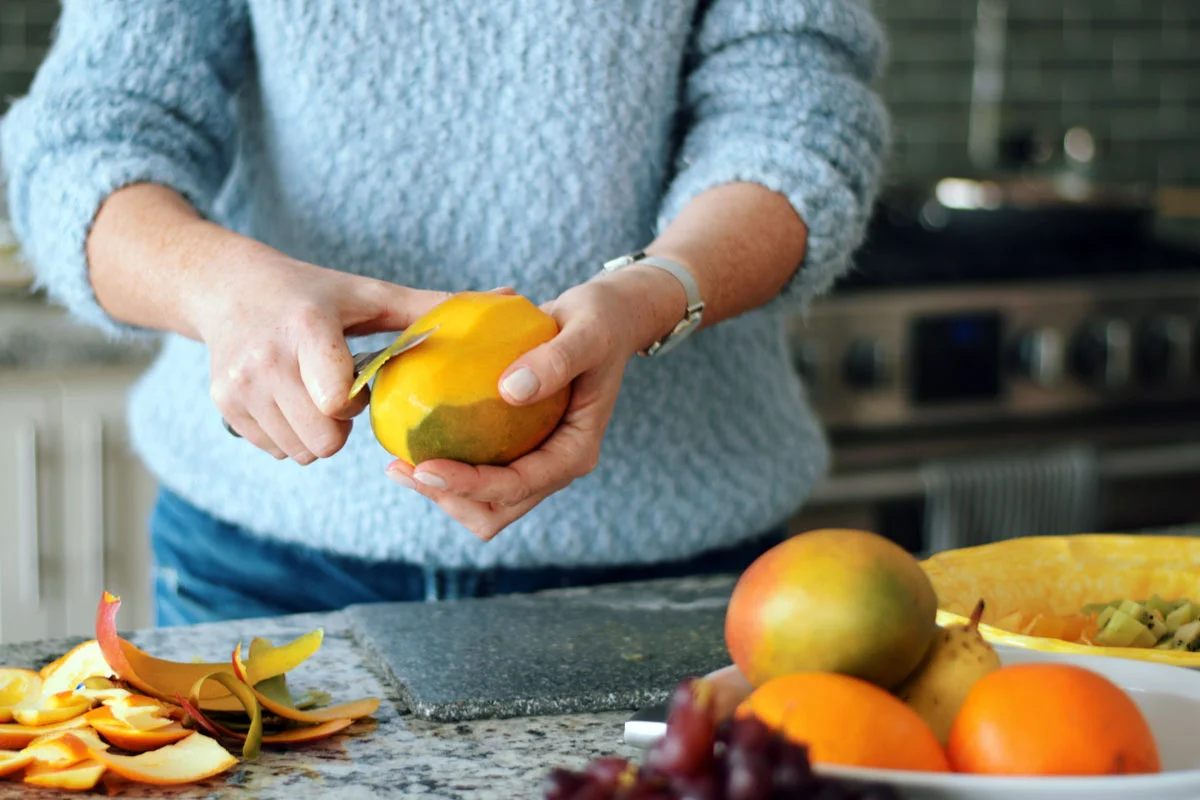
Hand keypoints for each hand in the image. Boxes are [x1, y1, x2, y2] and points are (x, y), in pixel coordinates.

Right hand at [191, 251, 448, 463]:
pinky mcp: (224, 405)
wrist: (228, 287)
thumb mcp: (370, 294)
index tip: (359, 381)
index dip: (356, 403)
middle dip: (342, 427)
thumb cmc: (316, 293)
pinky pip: (276, 451)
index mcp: (306, 329)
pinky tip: (294, 400)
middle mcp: (264, 360)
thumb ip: (433, 306)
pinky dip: (292, 436)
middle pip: (323, 441)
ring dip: (319, 434)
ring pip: (300, 452)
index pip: (335, 401)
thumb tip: (510, 298)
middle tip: (342, 394)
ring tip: (318, 394)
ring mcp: (237, 386)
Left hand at [385, 265, 686, 539]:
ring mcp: (538, 459)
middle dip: (449, 498)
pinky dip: (448, 466)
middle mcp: (556, 464)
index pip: (519, 484)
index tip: (423, 466)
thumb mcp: (586, 333)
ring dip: (443, 491)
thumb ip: (556, 360)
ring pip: (485, 502)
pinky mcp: (520, 445)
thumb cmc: (601, 322)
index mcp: (576, 451)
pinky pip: (480, 471)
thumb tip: (511, 390)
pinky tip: (417, 439)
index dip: (469, 484)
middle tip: (402, 467)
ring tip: (400, 462)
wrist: (608, 319)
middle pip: (497, 510)